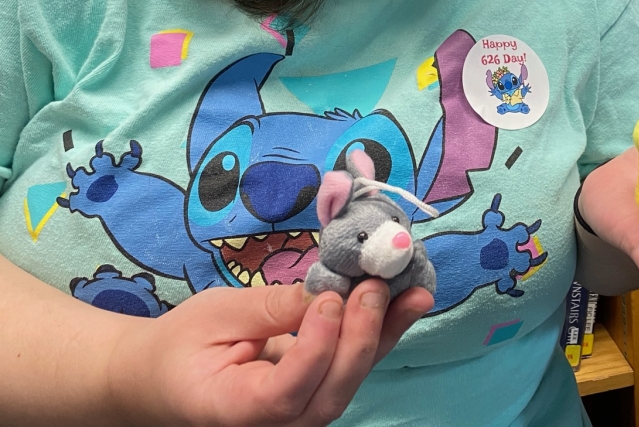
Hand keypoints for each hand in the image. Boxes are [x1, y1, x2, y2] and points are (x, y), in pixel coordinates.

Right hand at [107, 280, 432, 426]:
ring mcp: (300, 414)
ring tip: (413, 291)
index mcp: (235, 411)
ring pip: (350, 382)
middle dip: (359, 339)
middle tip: (374, 285)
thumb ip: (270, 308)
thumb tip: (326, 289)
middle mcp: (274, 425)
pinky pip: (352, 367)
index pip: (286, 394)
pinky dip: (381, 332)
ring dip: (384, 334)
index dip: (316, 348)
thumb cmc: (181, 346)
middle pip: (329, 394)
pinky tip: (408, 300)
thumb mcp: (216, 317)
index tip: (329, 298)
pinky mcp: (318, 391)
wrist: (164, 376)